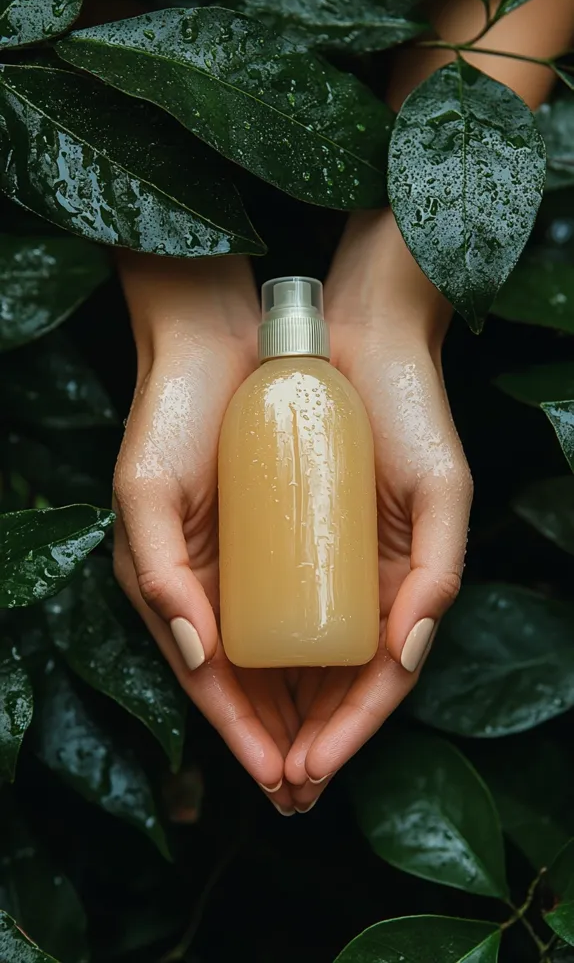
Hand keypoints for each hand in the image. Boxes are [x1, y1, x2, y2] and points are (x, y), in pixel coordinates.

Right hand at [113, 254, 298, 809]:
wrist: (219, 343)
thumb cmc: (172, 415)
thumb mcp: (145, 491)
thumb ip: (158, 573)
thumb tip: (199, 657)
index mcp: (172, 587)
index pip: (210, 682)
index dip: (242, 736)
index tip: (281, 779)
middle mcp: (212, 587)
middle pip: (249, 683)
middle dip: (280, 739)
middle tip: (313, 788)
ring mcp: (250, 566)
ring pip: (281, 658)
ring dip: (306, 711)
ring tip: (334, 754)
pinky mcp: (288, 540)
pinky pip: (306, 610)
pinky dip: (324, 654)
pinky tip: (348, 679)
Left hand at [283, 210, 472, 810]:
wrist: (350, 338)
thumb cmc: (408, 411)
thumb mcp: (441, 490)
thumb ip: (438, 570)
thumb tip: (406, 656)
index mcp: (401, 586)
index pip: (373, 681)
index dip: (346, 734)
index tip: (310, 771)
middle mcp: (354, 584)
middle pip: (326, 682)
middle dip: (303, 741)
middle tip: (279, 790)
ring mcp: (311, 563)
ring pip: (288, 658)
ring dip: (270, 714)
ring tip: (252, 760)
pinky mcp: (270, 537)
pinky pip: (256, 609)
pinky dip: (244, 656)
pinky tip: (225, 685)